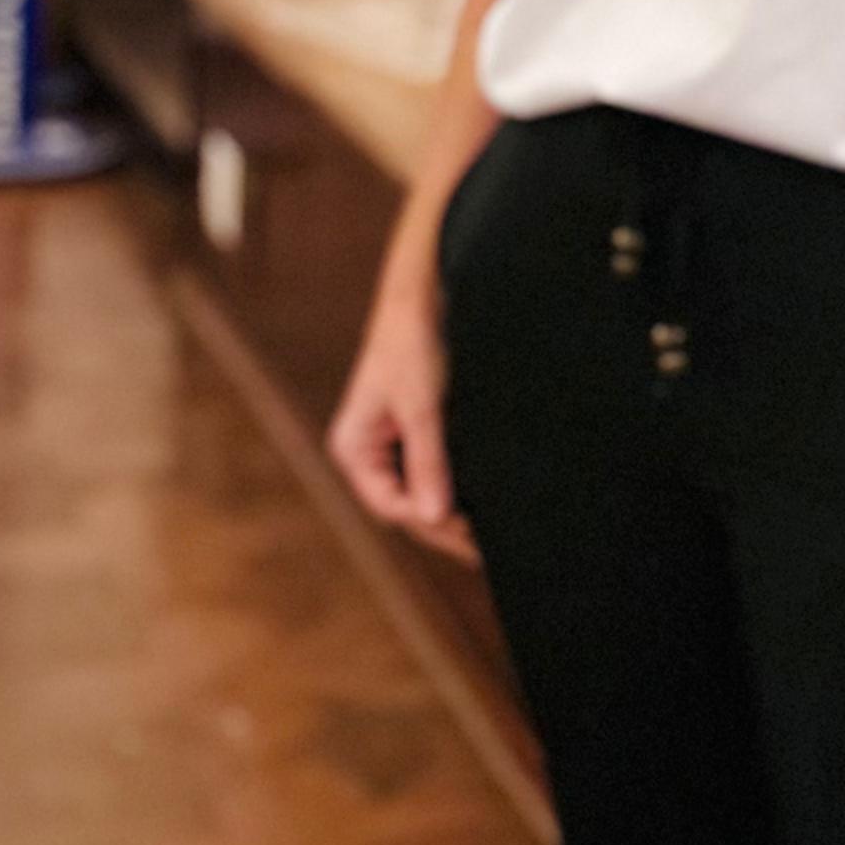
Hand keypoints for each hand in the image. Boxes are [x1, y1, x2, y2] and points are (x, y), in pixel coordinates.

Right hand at [326, 273, 479, 564]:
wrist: (423, 296)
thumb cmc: (412, 344)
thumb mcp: (422, 407)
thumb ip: (428, 462)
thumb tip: (434, 516)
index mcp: (354, 449)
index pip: (392, 505)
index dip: (431, 524)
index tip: (471, 537)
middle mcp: (369, 452)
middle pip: (407, 504)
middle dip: (444, 525)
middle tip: (489, 547)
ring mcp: (392, 444)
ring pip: (422, 490)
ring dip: (452, 508)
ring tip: (490, 534)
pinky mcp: (416, 431)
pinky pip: (434, 469)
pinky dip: (456, 485)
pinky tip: (483, 500)